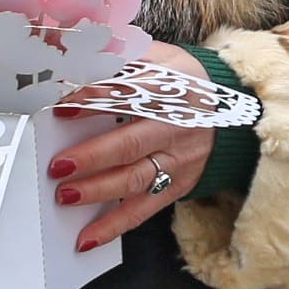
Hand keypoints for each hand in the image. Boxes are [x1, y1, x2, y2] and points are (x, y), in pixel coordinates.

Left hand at [52, 40, 213, 251]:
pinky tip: (87, 238)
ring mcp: (179, 159)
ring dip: (99, 190)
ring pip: (136, 179)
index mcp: (172, 88)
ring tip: (65, 195)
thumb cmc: (180, 81)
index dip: (94, 101)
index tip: (62, 108)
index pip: (129, 95)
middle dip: (93, 156)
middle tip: (58, 166)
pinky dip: (115, 226)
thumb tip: (74, 50)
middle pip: (132, 143)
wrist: (230, 111)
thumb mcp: (160, 56)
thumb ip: (121, 54)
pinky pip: (144, 209)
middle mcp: (178, 125)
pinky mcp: (177, 185)